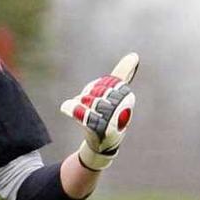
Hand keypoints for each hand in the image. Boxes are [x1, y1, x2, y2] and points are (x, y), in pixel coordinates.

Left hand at [60, 53, 138, 170]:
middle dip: (88, 96)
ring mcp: (110, 120)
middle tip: (91, 108)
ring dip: (79, 104)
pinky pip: (80, 114)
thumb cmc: (111, 115)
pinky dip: (71, 109)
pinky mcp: (97, 130)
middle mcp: (121, 109)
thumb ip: (124, 73)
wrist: (103, 144)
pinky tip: (65, 107)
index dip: (97, 89)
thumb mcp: (118, 92)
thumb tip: (133, 55)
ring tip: (83, 113)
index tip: (100, 99)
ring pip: (85, 100)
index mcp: (127, 97)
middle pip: (94, 91)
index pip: (105, 83)